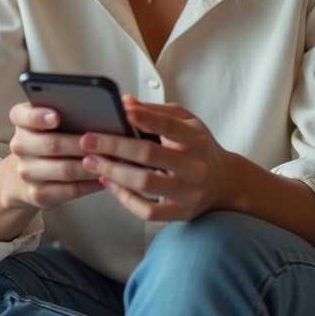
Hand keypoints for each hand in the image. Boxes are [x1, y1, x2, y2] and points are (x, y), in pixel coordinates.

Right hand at [4, 102, 104, 211]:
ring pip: (65, 169)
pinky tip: (104, 176)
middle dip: (81, 144)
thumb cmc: (49, 139)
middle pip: (51, 144)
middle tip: (104, 141)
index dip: (38, 115)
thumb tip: (106, 105)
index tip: (56, 116)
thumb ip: (68, 110)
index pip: (22, 115)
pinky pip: (71, 189)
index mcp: (22, 122)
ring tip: (111, 160)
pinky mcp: (39, 193)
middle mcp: (19, 146)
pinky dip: (91, 183)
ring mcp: (27, 172)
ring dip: (91, 165)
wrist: (29, 174)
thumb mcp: (49, 121)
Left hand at [79, 97, 240, 220]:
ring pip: (146, 183)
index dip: (146, 117)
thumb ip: (158, 111)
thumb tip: (125, 102)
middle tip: (87, 140)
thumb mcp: (188, 122)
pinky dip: (125, 198)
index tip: (122, 109)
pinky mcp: (181, 213)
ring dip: (114, 172)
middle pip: (150, 155)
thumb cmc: (199, 147)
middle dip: (114, 146)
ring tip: (91, 161)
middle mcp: (195, 166)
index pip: (170, 126)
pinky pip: (148, 211)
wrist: (226, 183)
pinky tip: (109, 184)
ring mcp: (188, 192)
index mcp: (196, 139)